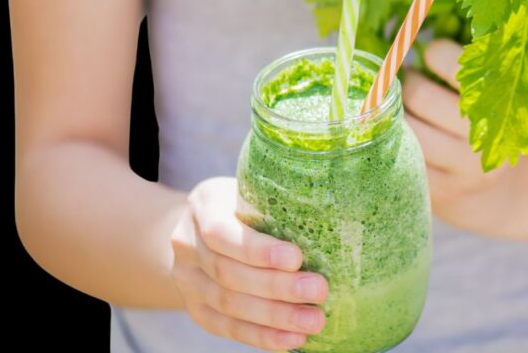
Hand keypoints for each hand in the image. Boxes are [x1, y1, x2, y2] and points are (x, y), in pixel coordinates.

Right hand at [169, 177, 327, 349]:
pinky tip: (291, 340)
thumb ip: (280, 202)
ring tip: (313, 321)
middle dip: (277, 287)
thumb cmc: (245, 204)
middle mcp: (187, 244)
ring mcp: (188, 280)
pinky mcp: (197, 309)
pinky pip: (228, 328)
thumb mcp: (253, 190)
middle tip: (318, 291)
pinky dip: (261, 336)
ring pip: (230, 305)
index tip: (296, 258)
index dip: (258, 250)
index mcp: (204, 206)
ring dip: (275, 317)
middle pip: (229, 273)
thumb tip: (340, 215)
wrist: (202, 229)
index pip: (222, 232)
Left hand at [403, 39, 527, 236]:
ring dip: (398, 114)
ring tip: (406, 109)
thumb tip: (418, 36)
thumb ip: (474, 71)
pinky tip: (406, 139)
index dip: (435, 52)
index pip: (456, 64)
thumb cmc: (501, 131)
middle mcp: (488, 136)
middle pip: (420, 95)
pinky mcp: (445, 193)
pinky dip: (398, 145)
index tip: (431, 52)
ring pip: (408, 128)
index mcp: (508, 101)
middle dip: (410, 83)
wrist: (514, 196)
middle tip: (412, 80)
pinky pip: (404, 159)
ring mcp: (465, 168)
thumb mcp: (505, 98)